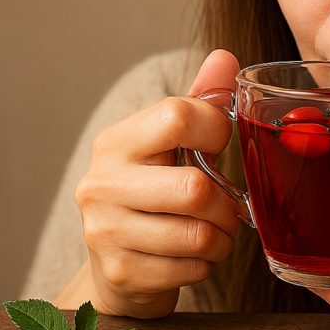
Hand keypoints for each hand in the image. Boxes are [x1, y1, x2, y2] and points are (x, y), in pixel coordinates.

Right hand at [73, 49, 241, 317]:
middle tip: (228, 210)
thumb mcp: (175, 145)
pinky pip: (191, 269)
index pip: (178, 116)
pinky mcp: (119, 271)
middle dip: (227, 206)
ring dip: (222, 240)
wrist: (121, 266)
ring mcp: (104, 230)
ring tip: (215, 234)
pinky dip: (206, 266)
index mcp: (117, 141)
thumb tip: (225, 57)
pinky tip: (195, 258)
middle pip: (195, 189)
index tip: (222, 144)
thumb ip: (200, 103)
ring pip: (198, 234)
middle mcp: (101, 183)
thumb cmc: (157, 195)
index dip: (217, 128)